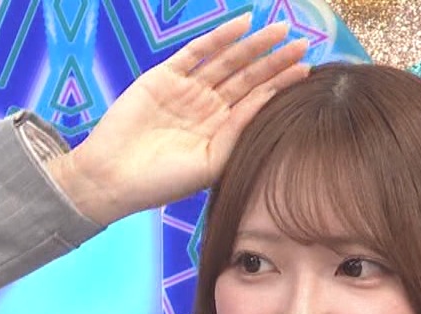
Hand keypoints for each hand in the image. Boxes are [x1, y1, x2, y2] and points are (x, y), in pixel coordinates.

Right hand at [49, 14, 310, 225]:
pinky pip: (196, 52)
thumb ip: (237, 132)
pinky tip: (242, 24)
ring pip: (227, 61)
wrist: (113, 178)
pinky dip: (218, 37)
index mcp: (220, 131)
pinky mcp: (164, 77)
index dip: (281, 85)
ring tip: (280, 30)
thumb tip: (267, 100)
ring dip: (253, 45)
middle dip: (273, 61)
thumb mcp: (209, 163)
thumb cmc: (161, 182)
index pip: (257, 102)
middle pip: (247, 77)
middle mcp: (207, 108)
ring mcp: (186, 90)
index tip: (307, 70)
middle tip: (301, 43)